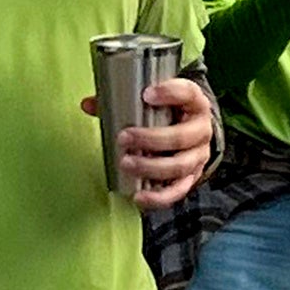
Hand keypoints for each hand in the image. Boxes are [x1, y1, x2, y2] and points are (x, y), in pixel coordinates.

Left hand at [113, 67, 216, 210]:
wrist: (192, 131)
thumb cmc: (170, 113)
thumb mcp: (156, 100)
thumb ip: (123, 100)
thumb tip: (88, 105)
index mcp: (194, 103)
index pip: (188, 93)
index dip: (170, 93)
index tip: (147, 94)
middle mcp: (201, 130)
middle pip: (181, 136)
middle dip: (151, 139)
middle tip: (124, 138)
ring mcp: (198, 156)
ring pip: (179, 166)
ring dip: (151, 167)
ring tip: (126, 163)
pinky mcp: (192, 177)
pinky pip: (177, 190)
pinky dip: (158, 197)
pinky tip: (139, 195)